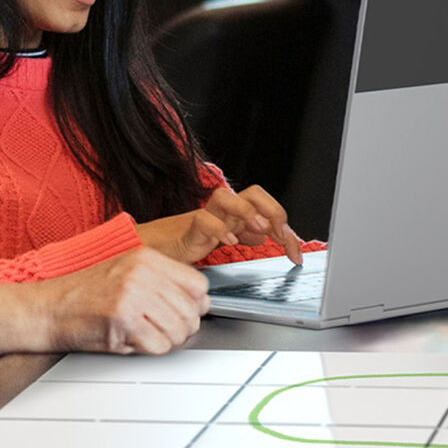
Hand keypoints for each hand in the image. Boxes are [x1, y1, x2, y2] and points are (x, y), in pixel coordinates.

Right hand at [40, 248, 209, 354]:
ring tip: (145, 335)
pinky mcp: (123, 319)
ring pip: (178, 330)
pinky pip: (159, 345)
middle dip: (182, 328)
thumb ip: (159, 282)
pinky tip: (131, 341)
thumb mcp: (124, 273)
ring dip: (166, 341)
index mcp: (146, 257)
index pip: (198, 284)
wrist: (45, 309)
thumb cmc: (81, 295)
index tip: (185, 313)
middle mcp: (142, 272)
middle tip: (162, 331)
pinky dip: (149, 350)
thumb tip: (196, 302)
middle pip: (192, 310)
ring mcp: (133, 294)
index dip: (195, 305)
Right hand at [137, 186, 302, 264]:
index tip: (295, 253)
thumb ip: (243, 236)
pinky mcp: (188, 229)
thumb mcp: (222, 241)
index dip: (285, 227)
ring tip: (259, 229)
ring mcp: (205, 217)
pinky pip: (203, 219)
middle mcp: (222, 212)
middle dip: (274, 210)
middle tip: (281, 235)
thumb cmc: (184, 243)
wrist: (152, 249)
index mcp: (234, 215)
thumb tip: (264, 236)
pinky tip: (228, 242)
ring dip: (248, 211)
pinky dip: (219, 229)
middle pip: (253, 193)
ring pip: (227, 196)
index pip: (266, 208)